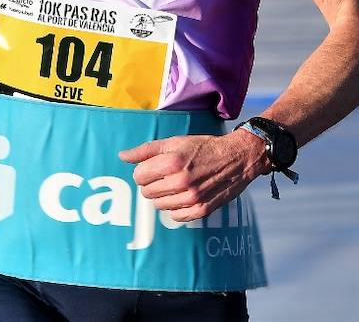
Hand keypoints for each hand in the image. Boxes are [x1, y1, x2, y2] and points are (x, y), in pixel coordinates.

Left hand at [120, 132, 267, 222]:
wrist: (236, 158)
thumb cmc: (203, 148)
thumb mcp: (174, 142)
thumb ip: (146, 150)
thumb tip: (122, 156)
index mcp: (171, 162)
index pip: (138, 176)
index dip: (143, 171)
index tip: (152, 168)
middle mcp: (180, 182)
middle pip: (147, 192)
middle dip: (152, 184)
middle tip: (165, 176)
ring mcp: (192, 198)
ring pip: (159, 206)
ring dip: (163, 196)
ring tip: (176, 185)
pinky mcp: (201, 210)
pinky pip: (175, 216)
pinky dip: (176, 208)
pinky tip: (184, 196)